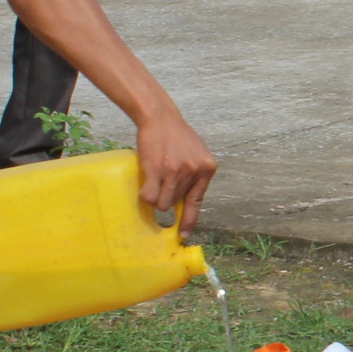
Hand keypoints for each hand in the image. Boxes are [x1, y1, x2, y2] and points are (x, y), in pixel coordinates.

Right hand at [135, 109, 216, 231]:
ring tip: (154, 178)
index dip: (190, 220)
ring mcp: (175, 172)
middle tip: (162, 178)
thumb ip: (196, 175)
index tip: (184, 234)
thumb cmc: (176, 136)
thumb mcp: (196, 153)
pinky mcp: (156, 170)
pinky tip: (145, 182)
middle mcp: (194, 171)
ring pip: (162, 203)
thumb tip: (188, 204)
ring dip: (155, 196)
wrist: (159, 117)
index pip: (198, 202)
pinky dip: (145, 194)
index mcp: (207, 168)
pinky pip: (149, 196)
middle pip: (176, 204)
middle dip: (167, 196)